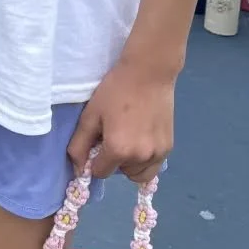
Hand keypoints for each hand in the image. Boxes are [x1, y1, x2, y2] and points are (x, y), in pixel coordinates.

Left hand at [68, 58, 174, 183]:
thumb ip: (80, 144)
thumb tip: (78, 170)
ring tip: (129, 139)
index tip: (97, 143)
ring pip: (138, 174)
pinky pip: (153, 166)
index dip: (94, 160)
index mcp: (118, 150)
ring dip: (130, 164)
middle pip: (120, 173)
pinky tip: (142, 138)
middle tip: (113, 136)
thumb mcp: (91, 114)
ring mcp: (158, 155)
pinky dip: (145, 160)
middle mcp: (140, 158)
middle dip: (113, 160)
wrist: (148, 74)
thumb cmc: (115, 90)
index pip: (100, 172)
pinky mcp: (169, 148)